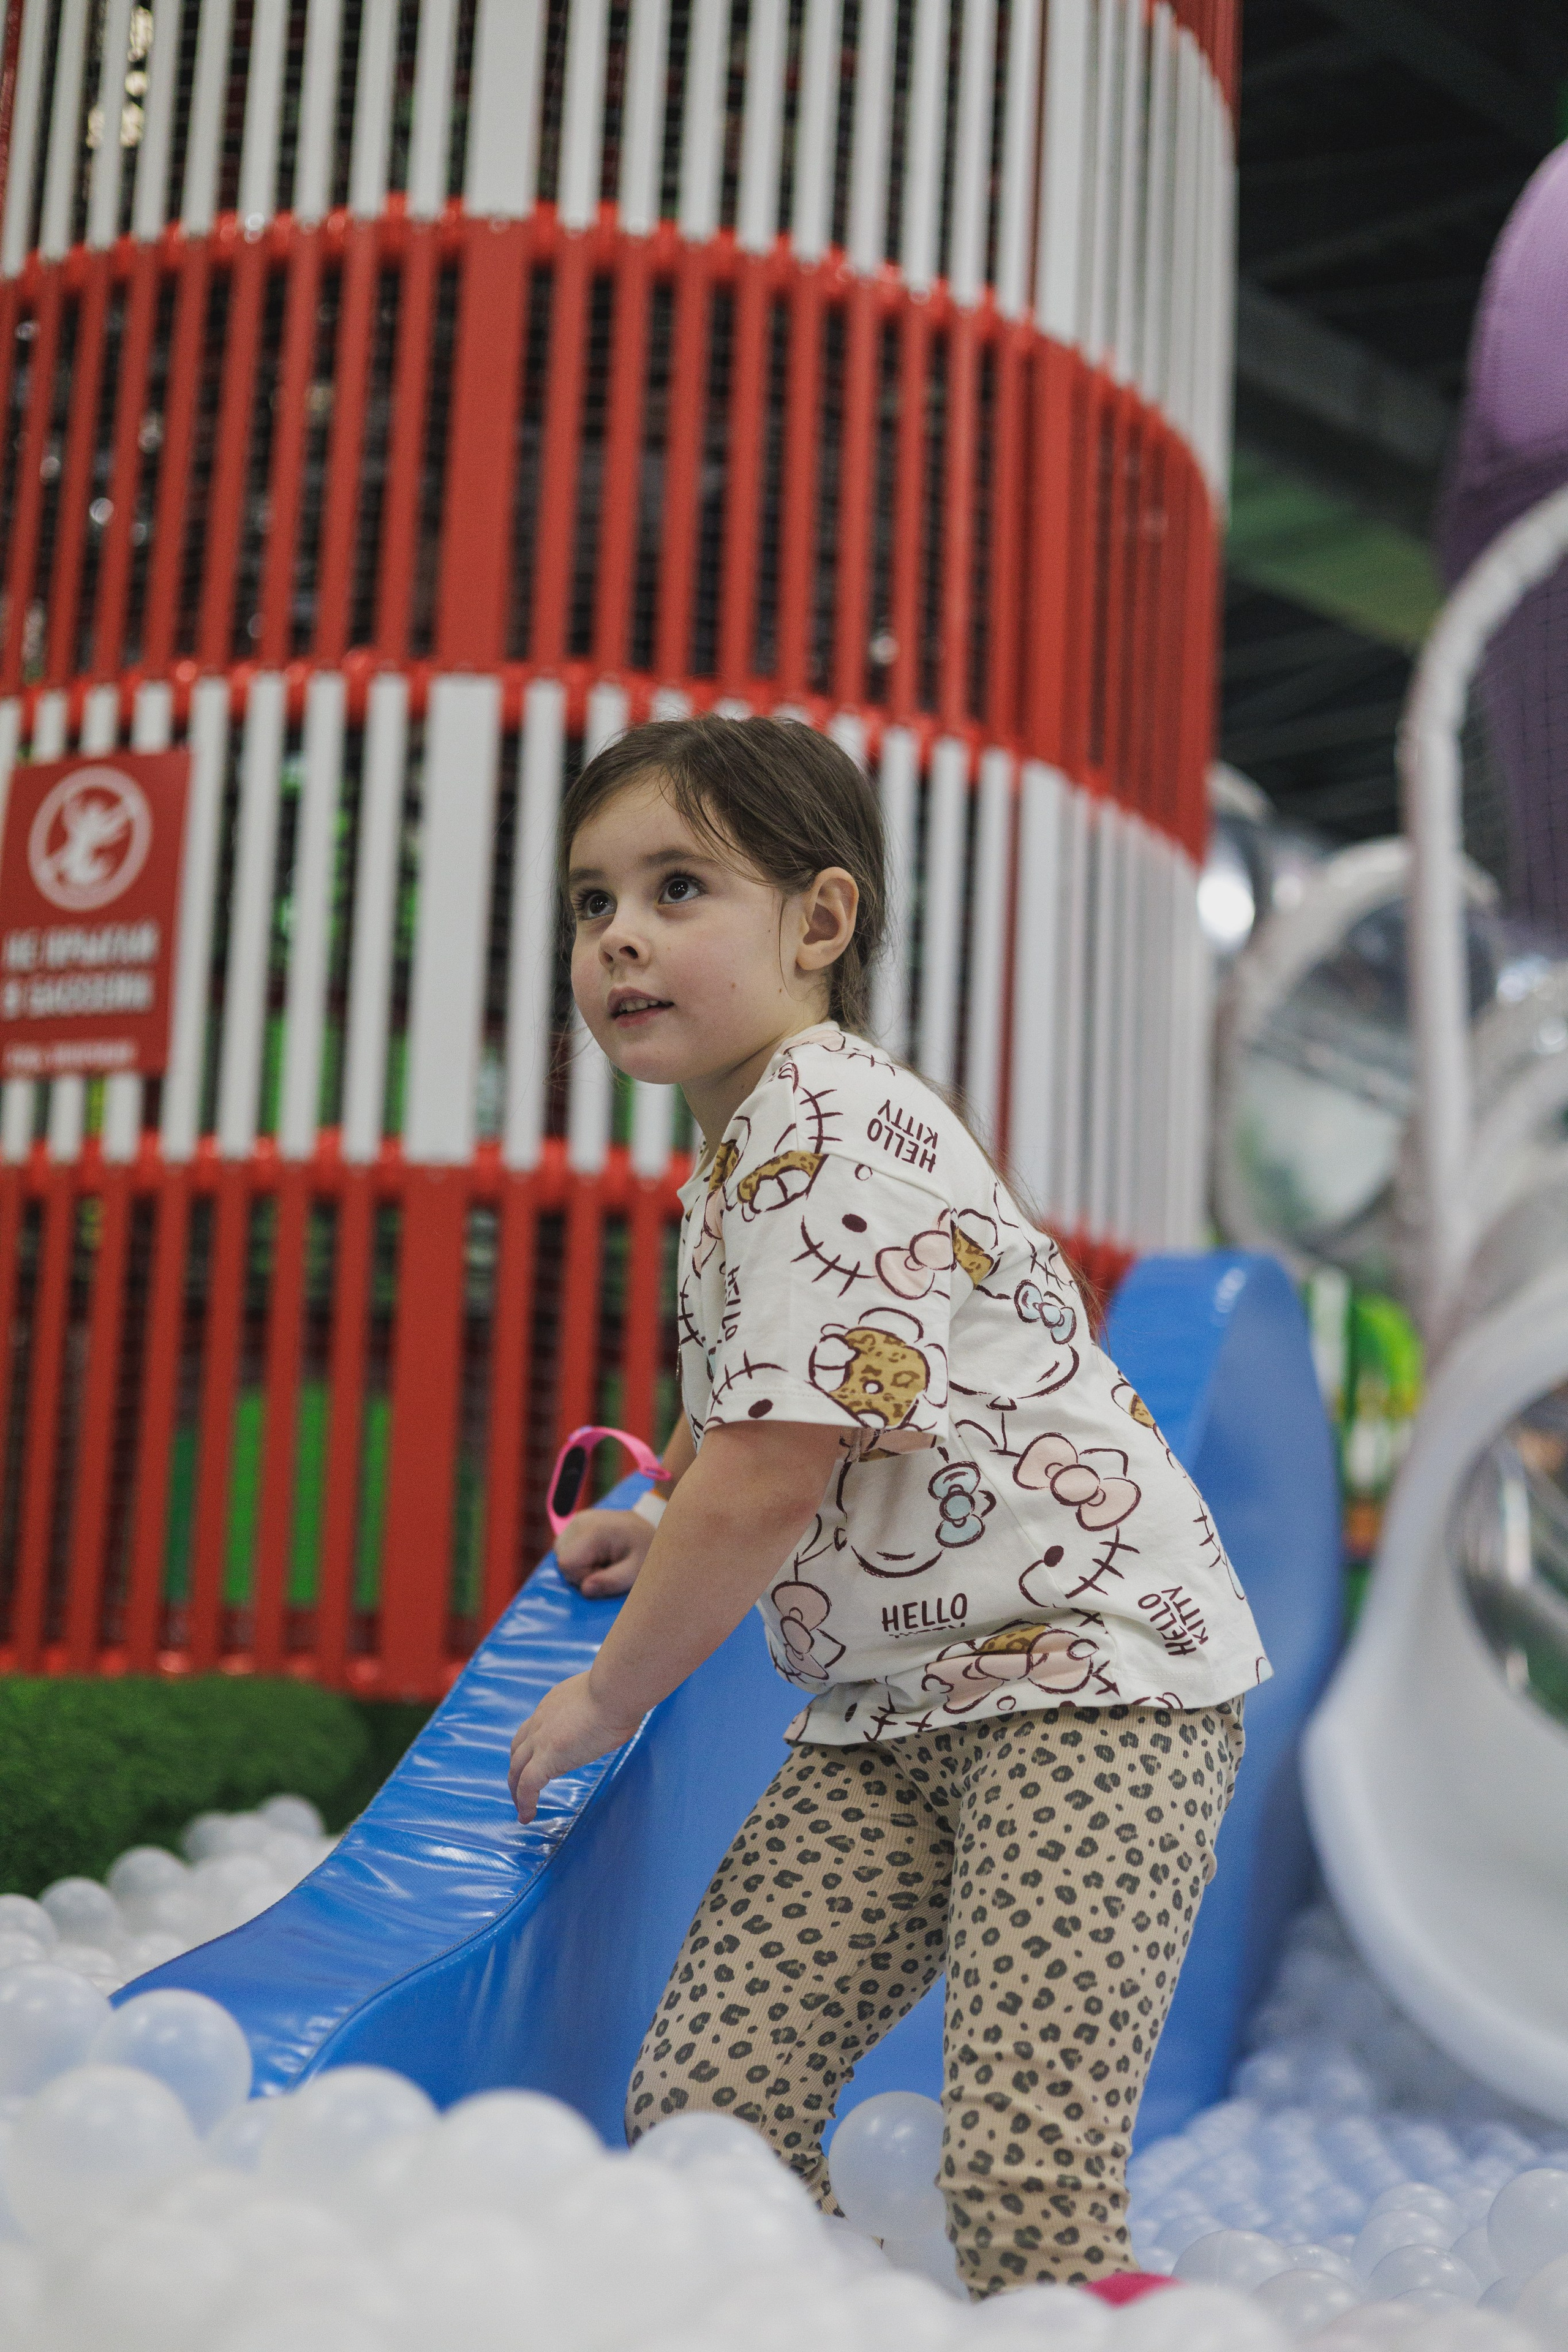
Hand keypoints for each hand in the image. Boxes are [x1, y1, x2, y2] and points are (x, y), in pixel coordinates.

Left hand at [508, 1672, 640, 1823]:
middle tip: (521, 1787)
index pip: (535, 1727)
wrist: (614, 1690)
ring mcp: (541, 1739)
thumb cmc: (620, 1692)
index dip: (532, 1746)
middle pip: (517, 1748)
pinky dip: (524, 1802)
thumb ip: (600, 1710)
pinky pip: (528, 1786)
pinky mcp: (547, 1758)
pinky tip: (527, 1816)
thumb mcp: (603, 1698)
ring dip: (516, 1789)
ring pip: (517, 1768)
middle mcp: (541, 1720)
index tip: (537, 1760)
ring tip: (521, 1808)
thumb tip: (615, 1718)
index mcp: (553, 1703)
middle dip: (517, 1768)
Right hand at [555, 1506, 656, 1597]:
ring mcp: (577, 1519)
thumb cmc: (647, 1551)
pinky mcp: (578, 1522)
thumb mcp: (636, 1571)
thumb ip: (612, 1582)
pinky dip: (579, 1556)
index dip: (583, 1576)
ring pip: (562, 1554)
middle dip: (581, 1571)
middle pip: (561, 1559)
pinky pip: (566, 1548)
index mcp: (594, 1530)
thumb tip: (585, 1590)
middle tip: (608, 1566)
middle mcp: (580, 1521)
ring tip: (605, 1560)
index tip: (606, 1573)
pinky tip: (598, 1553)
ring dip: (580, 1565)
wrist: (655, 1526)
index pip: (566, 1564)